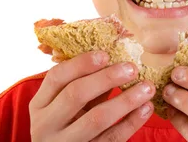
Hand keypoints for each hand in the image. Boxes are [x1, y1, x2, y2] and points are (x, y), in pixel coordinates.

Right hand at [29, 51, 155, 141]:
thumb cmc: (69, 123)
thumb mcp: (67, 105)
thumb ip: (85, 84)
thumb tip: (117, 57)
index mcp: (40, 104)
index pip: (56, 77)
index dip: (81, 63)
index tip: (106, 54)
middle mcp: (46, 125)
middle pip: (76, 94)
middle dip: (106, 78)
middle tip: (132, 68)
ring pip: (96, 119)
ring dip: (126, 100)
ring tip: (147, 87)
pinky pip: (112, 138)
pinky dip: (132, 122)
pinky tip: (146, 108)